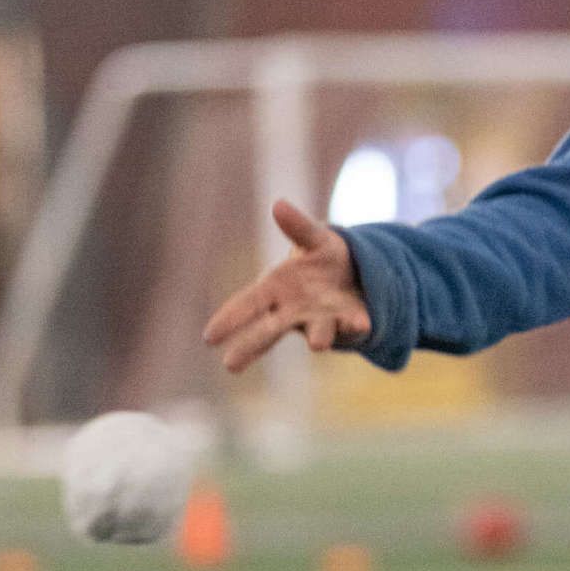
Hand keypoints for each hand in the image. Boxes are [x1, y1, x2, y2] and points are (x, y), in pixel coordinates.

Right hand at [201, 200, 371, 374]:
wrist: (361, 277)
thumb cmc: (324, 261)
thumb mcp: (315, 240)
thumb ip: (298, 227)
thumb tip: (278, 204)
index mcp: (277, 288)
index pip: (248, 303)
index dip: (229, 318)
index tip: (208, 337)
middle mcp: (294, 310)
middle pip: (269, 329)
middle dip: (251, 345)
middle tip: (229, 366)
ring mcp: (322, 320)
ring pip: (316, 331)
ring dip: (319, 336)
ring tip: (317, 344)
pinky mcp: (349, 323)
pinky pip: (351, 326)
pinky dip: (354, 325)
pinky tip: (360, 324)